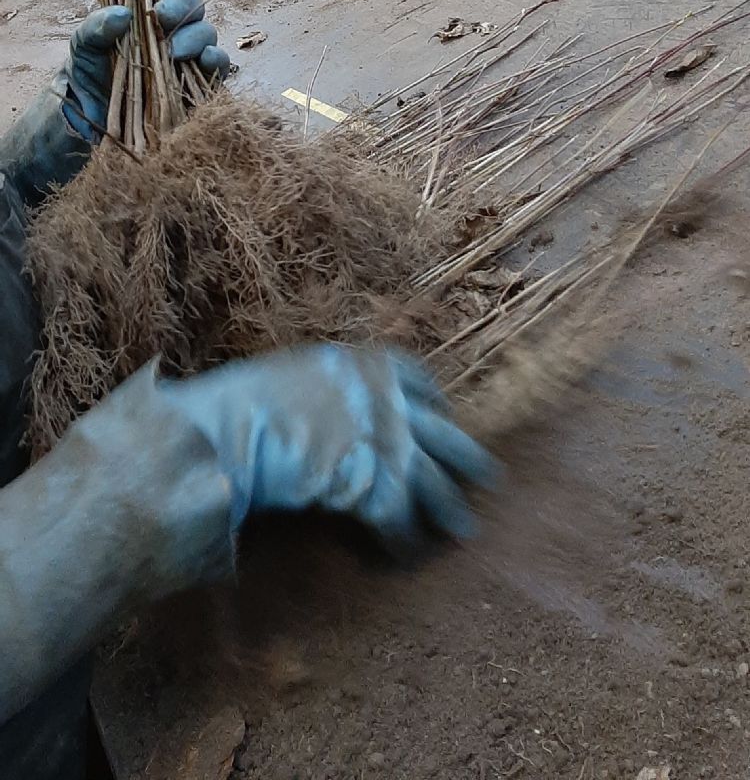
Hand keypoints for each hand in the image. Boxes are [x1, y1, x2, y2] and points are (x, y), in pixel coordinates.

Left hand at [64, 0, 229, 142]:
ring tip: (173, 51)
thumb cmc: (88, 76)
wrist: (91, 123)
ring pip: (207, 35)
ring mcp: (188, 59)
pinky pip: (218, 69)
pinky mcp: (198, 88)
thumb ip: (96, 25)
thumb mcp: (82, 46)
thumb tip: (123, 13)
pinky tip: (204, 60)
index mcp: (148, 12)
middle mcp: (172, 31)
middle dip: (181, 7)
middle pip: (193, 7)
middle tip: (162, 17)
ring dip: (195, 37)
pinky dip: (216, 61)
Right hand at [160, 345, 496, 543]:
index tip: (440, 417)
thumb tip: (338, 407)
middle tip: (490, 477)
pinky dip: (404, 543)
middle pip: (443, 432)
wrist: (230, 430)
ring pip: (435, 480)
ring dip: (450, 509)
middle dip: (467, 458)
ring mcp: (390, 443)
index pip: (418, 380)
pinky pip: (401, 520)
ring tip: (466, 529)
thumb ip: (333, 388)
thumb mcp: (298, 373)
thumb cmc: (245, 402)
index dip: (434, 404)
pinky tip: (405, 556)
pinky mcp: (378, 487)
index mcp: (367, 364)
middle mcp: (389, 399)